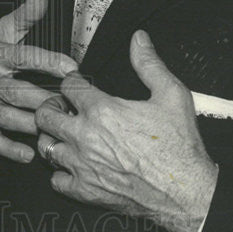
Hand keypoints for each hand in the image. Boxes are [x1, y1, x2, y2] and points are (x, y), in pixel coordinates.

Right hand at [0, 0, 77, 162]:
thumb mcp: (4, 32)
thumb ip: (26, 15)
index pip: (22, 56)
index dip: (48, 62)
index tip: (73, 69)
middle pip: (16, 91)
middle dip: (45, 99)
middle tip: (71, 106)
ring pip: (6, 116)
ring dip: (32, 124)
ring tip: (56, 128)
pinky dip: (10, 149)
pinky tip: (30, 153)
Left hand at [35, 30, 218, 231]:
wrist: (187, 193)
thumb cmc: (180, 147)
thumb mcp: (172, 95)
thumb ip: (149, 64)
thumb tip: (139, 38)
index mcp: (102, 111)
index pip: (67, 86)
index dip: (71, 81)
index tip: (76, 84)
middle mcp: (85, 137)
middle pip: (44, 114)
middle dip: (51, 106)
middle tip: (62, 107)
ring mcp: (82, 165)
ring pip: (45, 147)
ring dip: (53, 138)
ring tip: (65, 135)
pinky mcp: (85, 191)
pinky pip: (56, 180)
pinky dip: (61, 173)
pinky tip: (74, 167)